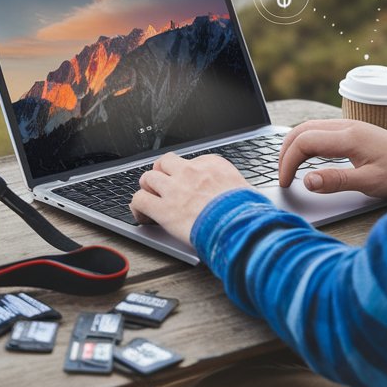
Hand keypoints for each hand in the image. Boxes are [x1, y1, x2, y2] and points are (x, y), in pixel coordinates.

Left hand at [130, 153, 248, 241]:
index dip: (185, 173)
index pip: (190, 161)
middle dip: (161, 173)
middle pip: (165, 163)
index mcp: (212, 165)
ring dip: (148, 188)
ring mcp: (175, 189)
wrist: (241, 226)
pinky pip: (139, 199)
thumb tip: (238, 196)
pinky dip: (138, 207)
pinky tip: (142, 214)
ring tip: (151, 199)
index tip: (186, 183)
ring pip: (148, 178)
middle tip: (163, 186)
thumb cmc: (248, 212)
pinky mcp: (163, 209)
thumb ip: (233, 188)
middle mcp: (191, 172)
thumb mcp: (247, 190)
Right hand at [277, 119, 386, 198]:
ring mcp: (350, 126)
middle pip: (301, 130)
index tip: (286, 182)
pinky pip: (321, 131)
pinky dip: (307, 143)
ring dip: (294, 145)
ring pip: (310, 128)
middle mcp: (346, 126)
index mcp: (348, 137)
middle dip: (285, 152)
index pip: (304, 142)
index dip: (288, 162)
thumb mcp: (370, 183)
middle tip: (282, 176)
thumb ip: (336, 181)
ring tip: (289, 168)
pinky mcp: (354, 132)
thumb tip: (306, 181)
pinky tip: (308, 158)